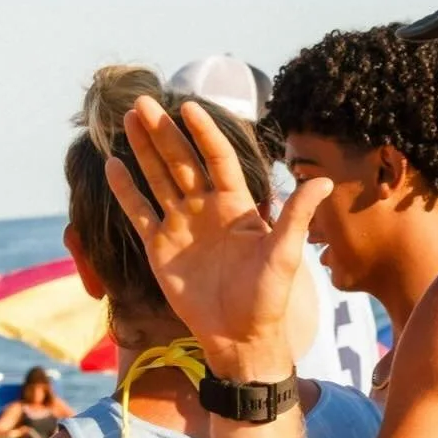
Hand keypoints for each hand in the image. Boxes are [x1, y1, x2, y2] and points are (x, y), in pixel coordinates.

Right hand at [108, 98, 331, 377]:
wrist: (241, 337)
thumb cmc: (268, 298)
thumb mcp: (286, 255)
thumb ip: (298, 216)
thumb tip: (324, 181)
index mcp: (236, 205)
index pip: (217, 159)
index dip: (204, 133)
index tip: (189, 106)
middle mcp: (206, 209)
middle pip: (181, 161)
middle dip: (163, 132)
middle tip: (144, 100)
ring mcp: (181, 226)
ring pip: (158, 178)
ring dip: (143, 149)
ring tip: (128, 118)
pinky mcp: (159, 248)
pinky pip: (139, 213)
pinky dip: (126, 190)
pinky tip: (113, 165)